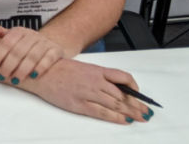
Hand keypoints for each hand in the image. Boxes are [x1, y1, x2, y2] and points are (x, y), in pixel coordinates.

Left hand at [0, 25, 64, 83]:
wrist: (49, 44)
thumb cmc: (26, 44)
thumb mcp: (13, 37)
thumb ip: (1, 34)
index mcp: (19, 31)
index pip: (6, 43)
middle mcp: (32, 35)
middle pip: (18, 51)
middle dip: (8, 65)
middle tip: (2, 76)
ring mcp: (44, 42)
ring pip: (32, 56)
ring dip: (22, 69)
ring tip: (15, 80)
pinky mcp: (56, 50)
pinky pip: (48, 59)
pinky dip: (41, 67)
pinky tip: (33, 76)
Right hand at [26, 58, 153, 123]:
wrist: (41, 73)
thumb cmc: (58, 69)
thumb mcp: (82, 68)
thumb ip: (98, 76)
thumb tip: (115, 88)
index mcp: (96, 70)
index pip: (123, 77)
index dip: (134, 88)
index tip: (139, 95)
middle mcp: (95, 81)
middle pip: (122, 94)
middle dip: (137, 105)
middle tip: (147, 112)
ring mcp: (88, 93)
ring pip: (116, 104)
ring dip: (131, 112)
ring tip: (140, 118)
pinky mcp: (80, 104)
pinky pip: (102, 112)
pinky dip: (115, 117)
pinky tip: (123, 120)